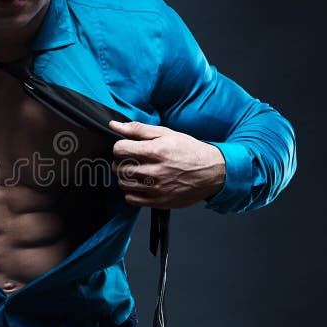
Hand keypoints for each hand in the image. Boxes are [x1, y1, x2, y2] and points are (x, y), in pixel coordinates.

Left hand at [109, 120, 224, 208]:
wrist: (212, 171)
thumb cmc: (189, 150)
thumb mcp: (166, 133)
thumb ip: (138, 129)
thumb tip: (115, 125)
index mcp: (156, 151)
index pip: (119, 149)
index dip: (120, 147)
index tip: (126, 148)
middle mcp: (155, 171)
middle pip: (119, 167)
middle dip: (121, 162)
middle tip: (131, 160)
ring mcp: (156, 188)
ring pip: (123, 184)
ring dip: (125, 177)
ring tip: (136, 172)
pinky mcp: (159, 201)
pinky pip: (131, 199)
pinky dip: (131, 192)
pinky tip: (141, 184)